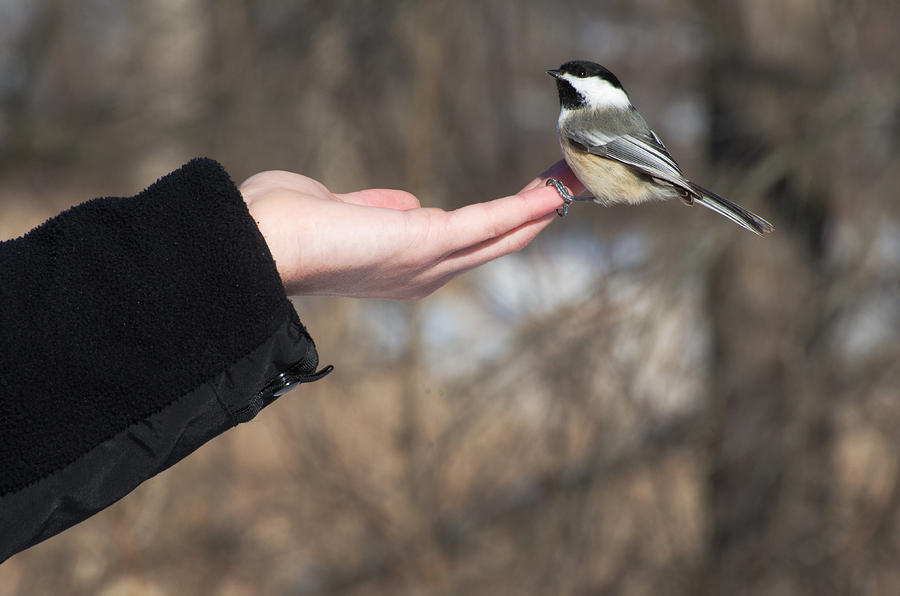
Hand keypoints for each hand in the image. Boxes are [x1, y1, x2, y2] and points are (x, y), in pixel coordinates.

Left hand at [239, 161, 582, 299]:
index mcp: (398, 268)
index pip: (456, 248)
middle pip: (487, 248)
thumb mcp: (342, 210)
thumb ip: (376, 207)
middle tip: (558, 197)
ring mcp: (427, 264)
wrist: (260, 241)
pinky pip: (486, 225)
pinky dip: (520, 210)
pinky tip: (547, 195)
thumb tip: (404, 202)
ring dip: (533, 214)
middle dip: (525, 223)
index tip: (519, 207)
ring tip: (563, 191)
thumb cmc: (285, 225)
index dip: (491, 229)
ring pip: (494, 238)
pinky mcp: (430, 243)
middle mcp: (419, 275)